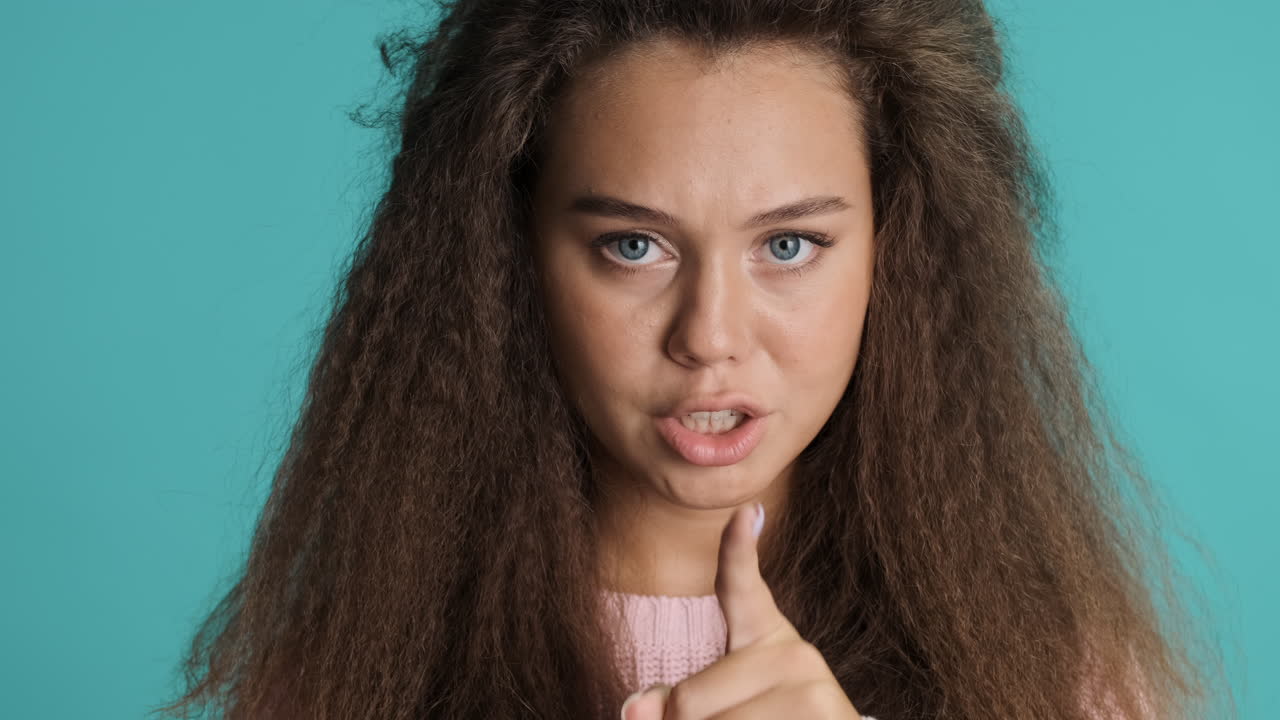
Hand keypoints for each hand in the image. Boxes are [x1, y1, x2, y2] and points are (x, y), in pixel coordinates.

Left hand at [620, 502, 864, 719]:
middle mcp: (793, 652)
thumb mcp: (722, 709)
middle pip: (687, 700)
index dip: (737, 548)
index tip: (743, 508)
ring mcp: (808, 683)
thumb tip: (631, 710)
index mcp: (765, 638)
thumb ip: (677, 702)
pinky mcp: (820, 711)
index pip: (740, 587)